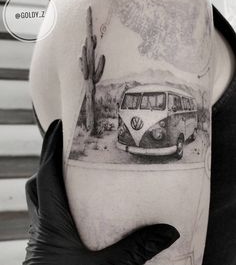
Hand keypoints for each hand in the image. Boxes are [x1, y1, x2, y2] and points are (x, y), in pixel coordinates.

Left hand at [23, 120, 179, 264]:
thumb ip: (137, 248)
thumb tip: (169, 231)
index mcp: (52, 219)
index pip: (47, 173)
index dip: (50, 147)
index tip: (56, 126)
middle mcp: (41, 222)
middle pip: (38, 181)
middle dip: (48, 160)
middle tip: (64, 148)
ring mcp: (39, 234)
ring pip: (38, 197)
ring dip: (48, 180)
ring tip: (67, 172)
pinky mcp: (42, 244)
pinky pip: (42, 212)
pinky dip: (53, 200)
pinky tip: (71, 208)